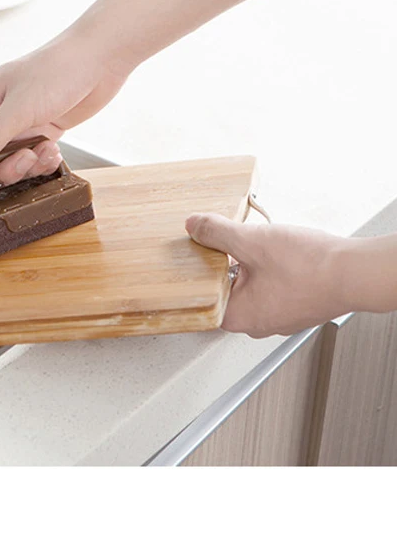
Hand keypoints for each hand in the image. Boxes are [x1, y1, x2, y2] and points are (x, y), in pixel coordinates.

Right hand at [0, 32, 129, 193]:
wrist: (99, 58)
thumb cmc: (58, 70)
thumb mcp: (19, 109)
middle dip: (5, 169)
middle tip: (26, 160)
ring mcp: (17, 124)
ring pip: (8, 163)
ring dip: (28, 165)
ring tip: (46, 150)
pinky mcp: (40, 130)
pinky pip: (32, 159)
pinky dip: (43, 161)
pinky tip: (55, 149)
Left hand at [186, 213, 350, 337]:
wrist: (356, 272)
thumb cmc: (309, 267)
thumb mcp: (250, 241)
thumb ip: (216, 233)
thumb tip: (194, 226)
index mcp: (239, 317)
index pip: (202, 298)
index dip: (198, 271)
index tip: (200, 252)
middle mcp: (259, 324)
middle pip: (224, 290)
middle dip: (223, 264)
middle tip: (227, 242)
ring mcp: (280, 317)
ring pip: (249, 287)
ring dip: (248, 264)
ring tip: (256, 245)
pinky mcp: (297, 306)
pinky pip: (271, 286)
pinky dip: (269, 269)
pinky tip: (277, 253)